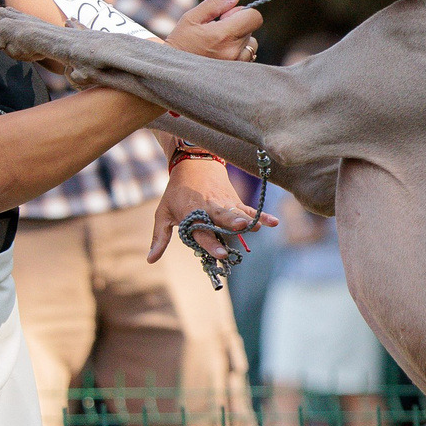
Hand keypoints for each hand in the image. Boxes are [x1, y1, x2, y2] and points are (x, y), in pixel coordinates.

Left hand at [152, 157, 276, 262]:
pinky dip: (261, 215)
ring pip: (236, 213)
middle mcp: (209, 209)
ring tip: (257, 226)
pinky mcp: (234, 201)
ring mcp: (224, 204)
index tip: (220, 253)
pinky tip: (274, 222)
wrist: (194, 164)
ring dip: (246, 219)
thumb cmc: (176, 193)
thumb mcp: (163, 213)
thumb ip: (160, 237)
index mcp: (191, 214)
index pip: (200, 231)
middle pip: (221, 218)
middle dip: (230, 224)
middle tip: (239, 229)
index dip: (210, 243)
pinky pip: (249, 209)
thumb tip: (151, 260)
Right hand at [169, 0, 264, 61]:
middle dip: (238, 24)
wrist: (173, 70)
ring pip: (251, 44)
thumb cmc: (181, 41)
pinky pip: (247, 57)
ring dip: (240, 39)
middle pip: (251, 29)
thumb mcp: (192, 17)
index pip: (254, 18)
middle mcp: (233, 51)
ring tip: (220, 43)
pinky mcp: (236, 72)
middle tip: (217, 30)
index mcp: (223, 36)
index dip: (242, 12)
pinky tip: (222, 53)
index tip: (227, 16)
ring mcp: (236, 64)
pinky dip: (239, 51)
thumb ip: (215, 4)